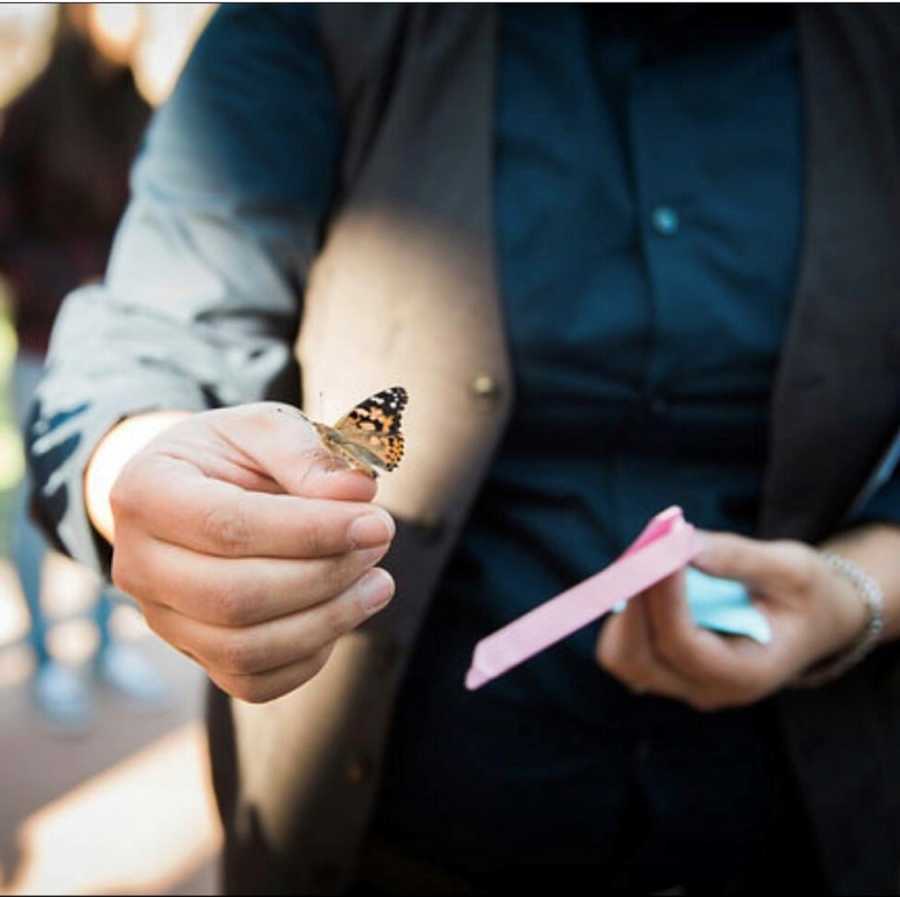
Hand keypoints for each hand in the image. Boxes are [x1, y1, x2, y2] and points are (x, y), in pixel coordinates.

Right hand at [103, 402, 396, 702]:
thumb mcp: (264, 427)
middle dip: (325, 575)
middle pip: (235, 597)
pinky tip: (344, 612)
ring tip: (378, 581)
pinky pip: (253, 683)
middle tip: (380, 541)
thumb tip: (358, 491)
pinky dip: (310, 658)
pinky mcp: (195, 654)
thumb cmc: (234, 455)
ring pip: (244, 650)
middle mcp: (139, 565)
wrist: (197, 490)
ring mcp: (162, 619)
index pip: (228, 526)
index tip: (375, 522)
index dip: (310, 531)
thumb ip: (307, 453)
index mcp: (147, 493)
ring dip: (328, 620)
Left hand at [596, 532, 867, 709]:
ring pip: (621, 654)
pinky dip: (627, 606)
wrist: (814, 621)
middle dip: (631, 601)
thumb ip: (737, 558)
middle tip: (643, 546)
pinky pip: (626, 642)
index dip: (663, 595)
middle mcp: (707, 690)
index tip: (659, 545)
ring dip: (624, 602)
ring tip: (649, 553)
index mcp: (746, 675)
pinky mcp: (665, 666)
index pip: (683, 644)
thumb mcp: (792, 569)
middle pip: (636, 660)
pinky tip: (649, 568)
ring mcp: (681, 683)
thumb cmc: (807, 595)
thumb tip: (680, 542)